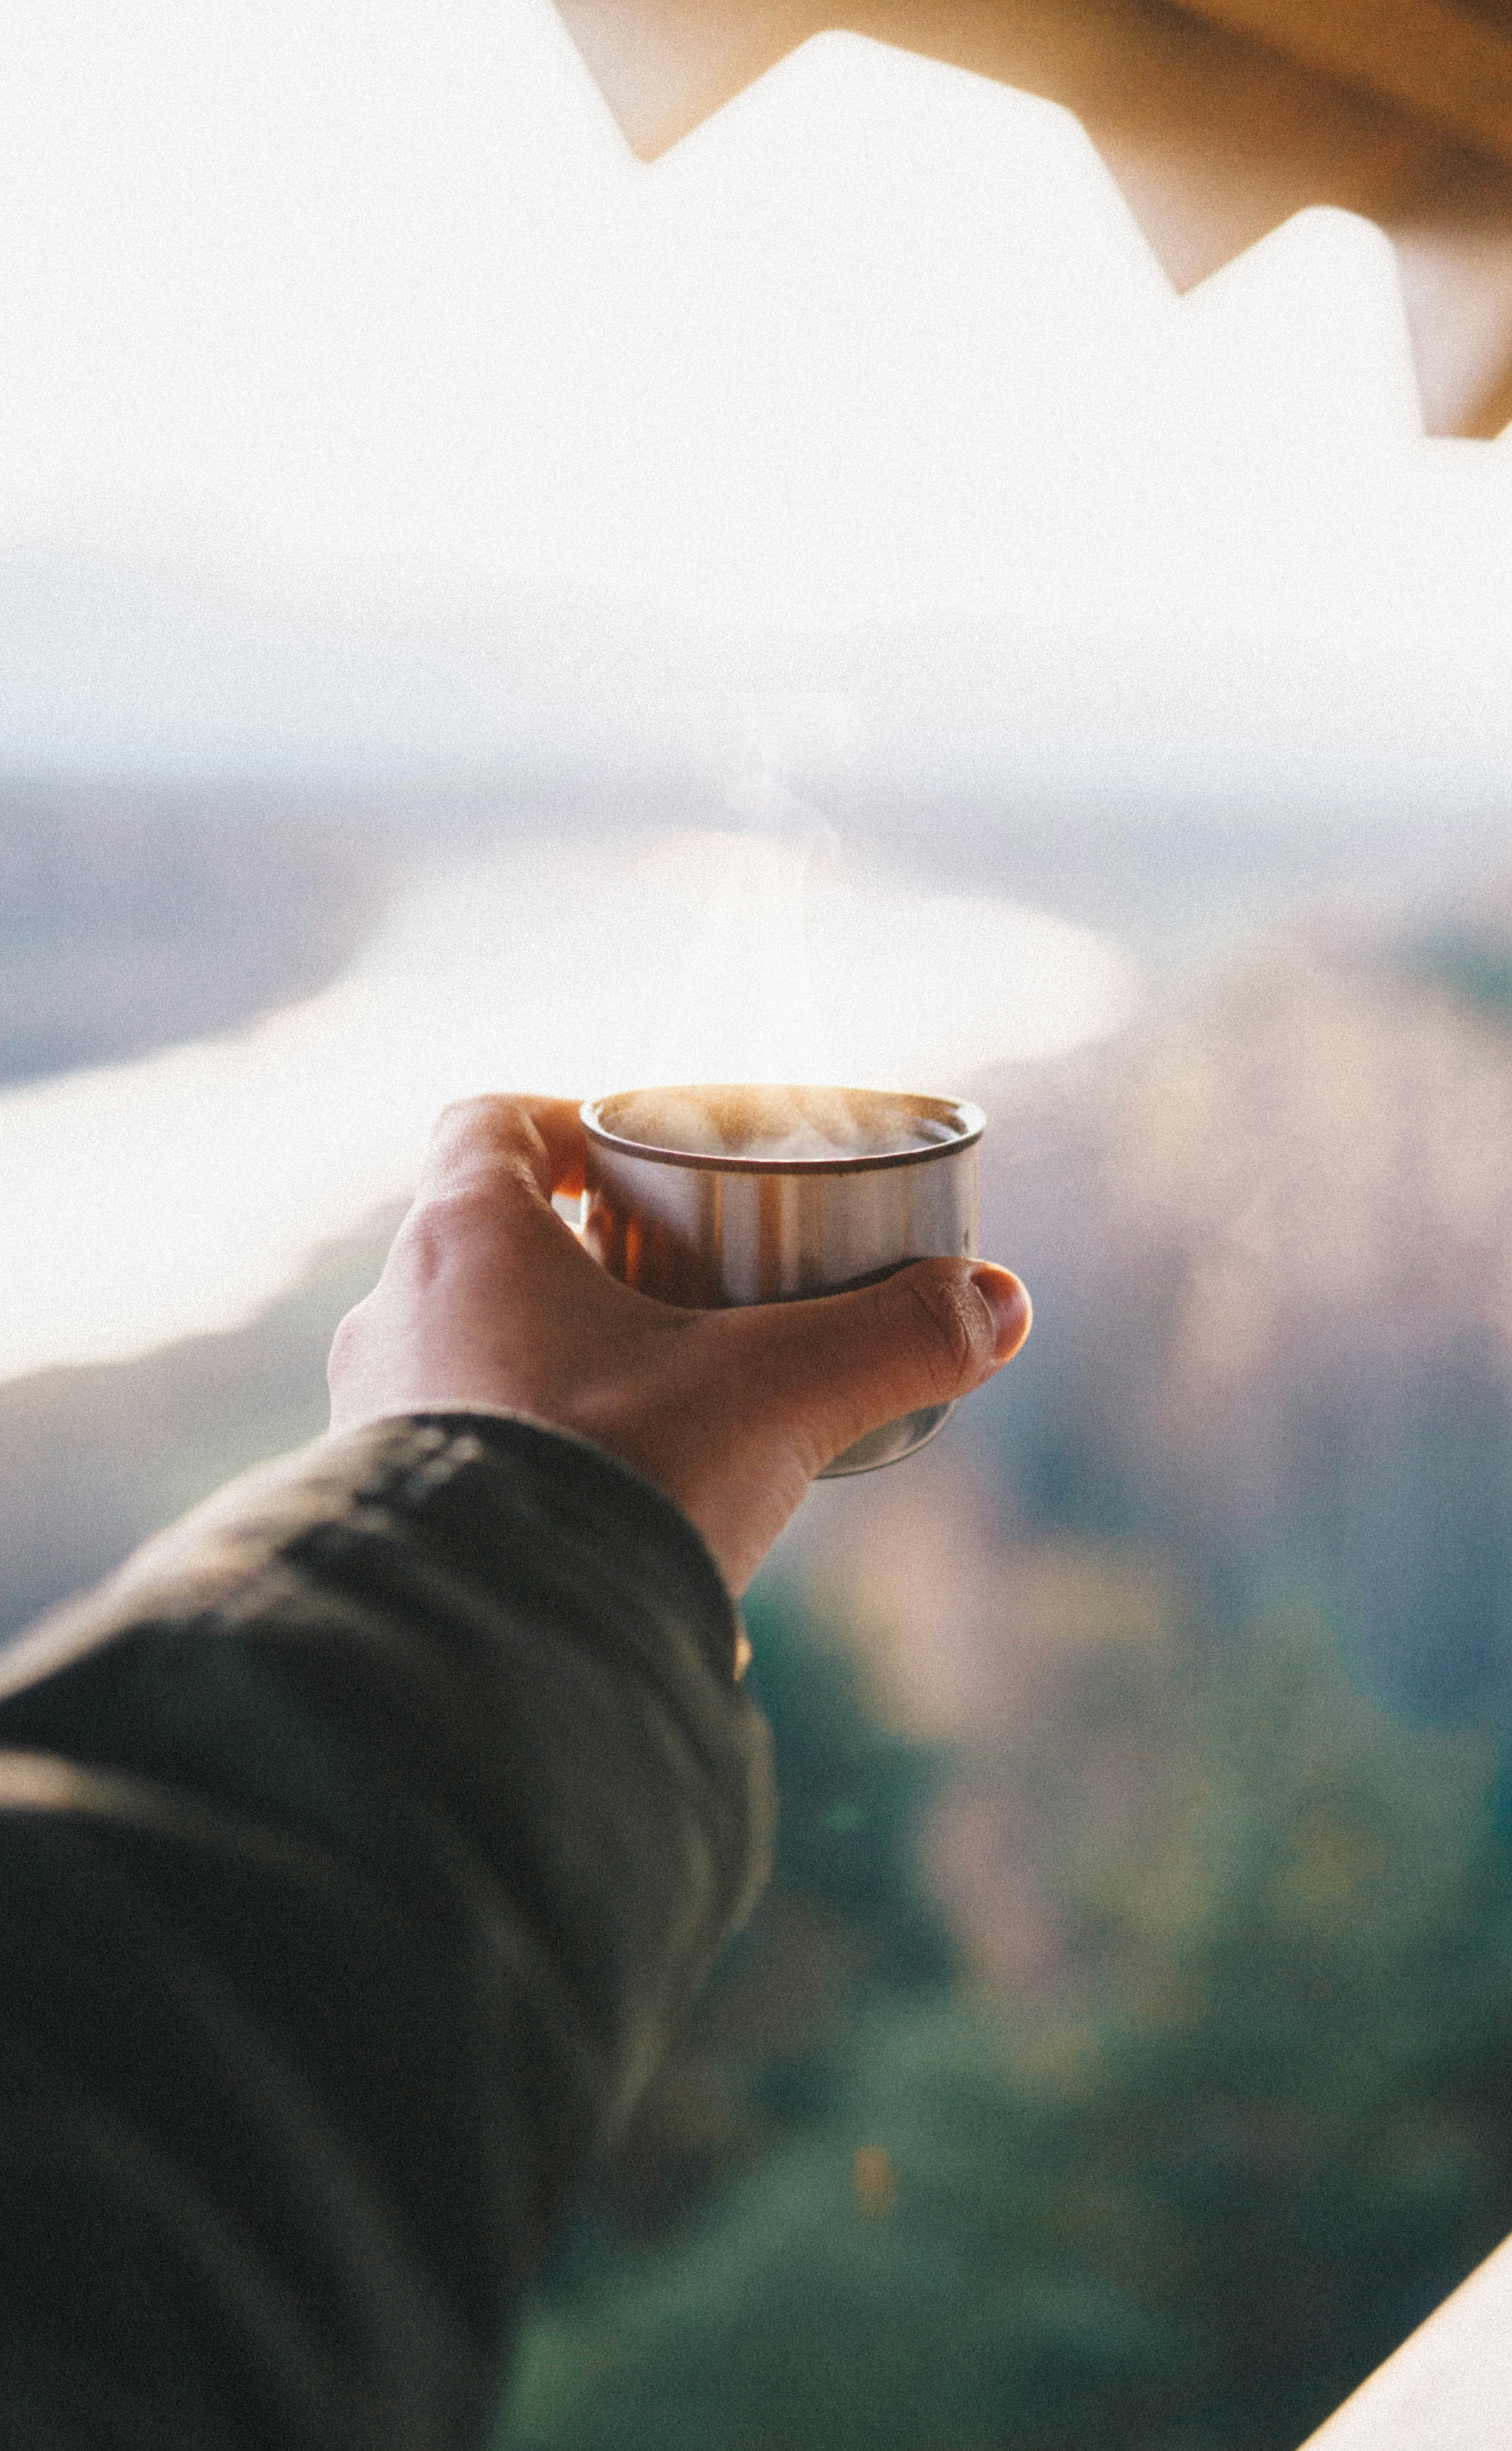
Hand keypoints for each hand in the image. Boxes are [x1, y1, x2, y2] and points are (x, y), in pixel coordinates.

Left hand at [327, 1096, 1030, 1594]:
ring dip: (563, 1377)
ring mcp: (368, 1424)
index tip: (632, 1160)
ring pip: (475, 1363)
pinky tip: (619, 1538)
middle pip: (490, 1246)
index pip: (489, 1122)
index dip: (564, 1122)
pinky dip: (537, 1479)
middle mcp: (392, 1321)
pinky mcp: (380, 1523)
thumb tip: (999, 1304)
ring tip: (665, 1428)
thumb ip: (893, 1339)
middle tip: (681, 1297)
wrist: (484, 1662)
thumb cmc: (611, 1482)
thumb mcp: (779, 1398)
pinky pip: (461, 1470)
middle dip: (588, 1264)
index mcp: (462, 1243)